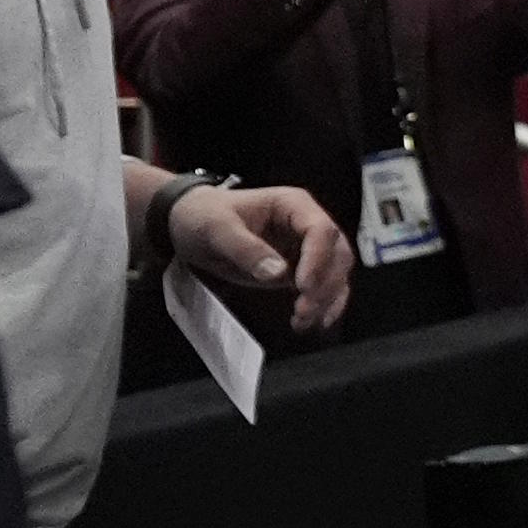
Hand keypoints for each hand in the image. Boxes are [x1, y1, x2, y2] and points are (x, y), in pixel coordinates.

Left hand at [164, 183, 352, 332]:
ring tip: (302, 321)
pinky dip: (324, 305)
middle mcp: (306, 224)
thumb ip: (246, 249)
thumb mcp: (217, 229)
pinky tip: (312, 322)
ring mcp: (305, 248)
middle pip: (337, 253)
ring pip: (336, 273)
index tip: (303, 287)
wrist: (190, 224)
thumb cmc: (204, 217)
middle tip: (302, 309)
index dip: (318, 259)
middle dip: (325, 285)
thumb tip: (278, 273)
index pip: (320, 230)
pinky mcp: (300, 269)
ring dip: (327, 299)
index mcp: (292, 205)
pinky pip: (324, 287)